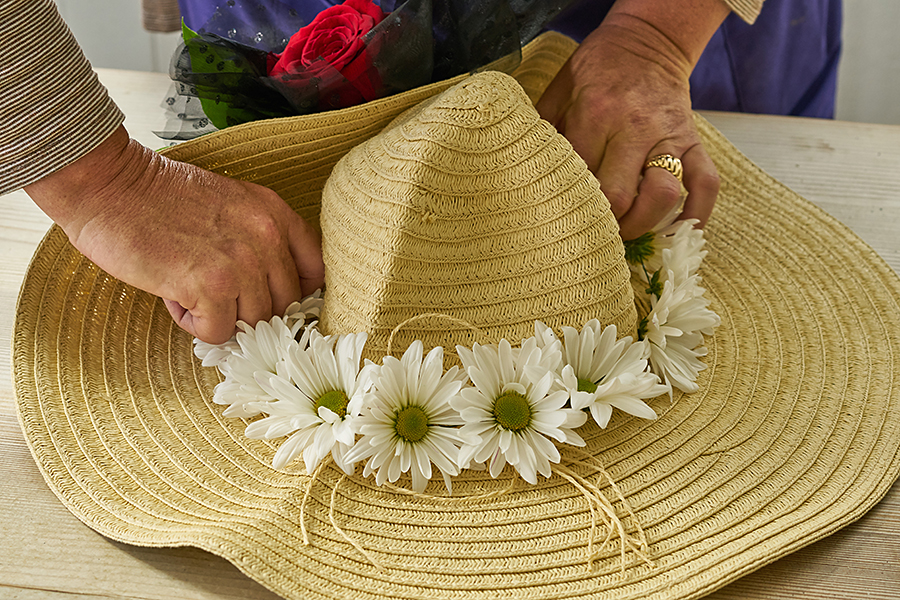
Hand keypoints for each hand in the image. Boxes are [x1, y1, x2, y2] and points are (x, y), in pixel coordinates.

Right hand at [26, 126, 324, 343]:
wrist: (110, 186)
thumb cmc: (162, 198)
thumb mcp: (232, 203)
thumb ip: (261, 238)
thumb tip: (275, 290)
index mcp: (275, 213)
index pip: (315, 271)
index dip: (294, 293)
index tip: (267, 296)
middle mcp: (266, 237)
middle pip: (284, 304)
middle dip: (249, 307)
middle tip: (212, 290)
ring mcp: (241, 263)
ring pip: (253, 322)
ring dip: (218, 315)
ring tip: (187, 286)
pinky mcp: (210, 287)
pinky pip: (218, 331)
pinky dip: (193, 323)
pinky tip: (173, 293)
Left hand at [537, 0, 728, 239]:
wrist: (646, 41)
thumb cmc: (595, 71)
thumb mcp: (558, 91)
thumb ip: (542, 133)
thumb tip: (521, 176)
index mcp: (594, 115)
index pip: (579, 178)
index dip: (569, 206)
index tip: (563, 221)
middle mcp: (633, 127)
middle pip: (619, 195)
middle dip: (606, 224)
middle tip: (596, 232)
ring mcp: (668, 136)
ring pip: (664, 194)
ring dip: (645, 223)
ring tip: (629, 231)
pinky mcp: (694, 140)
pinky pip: (706, 184)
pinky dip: (696, 214)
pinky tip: (679, 233)